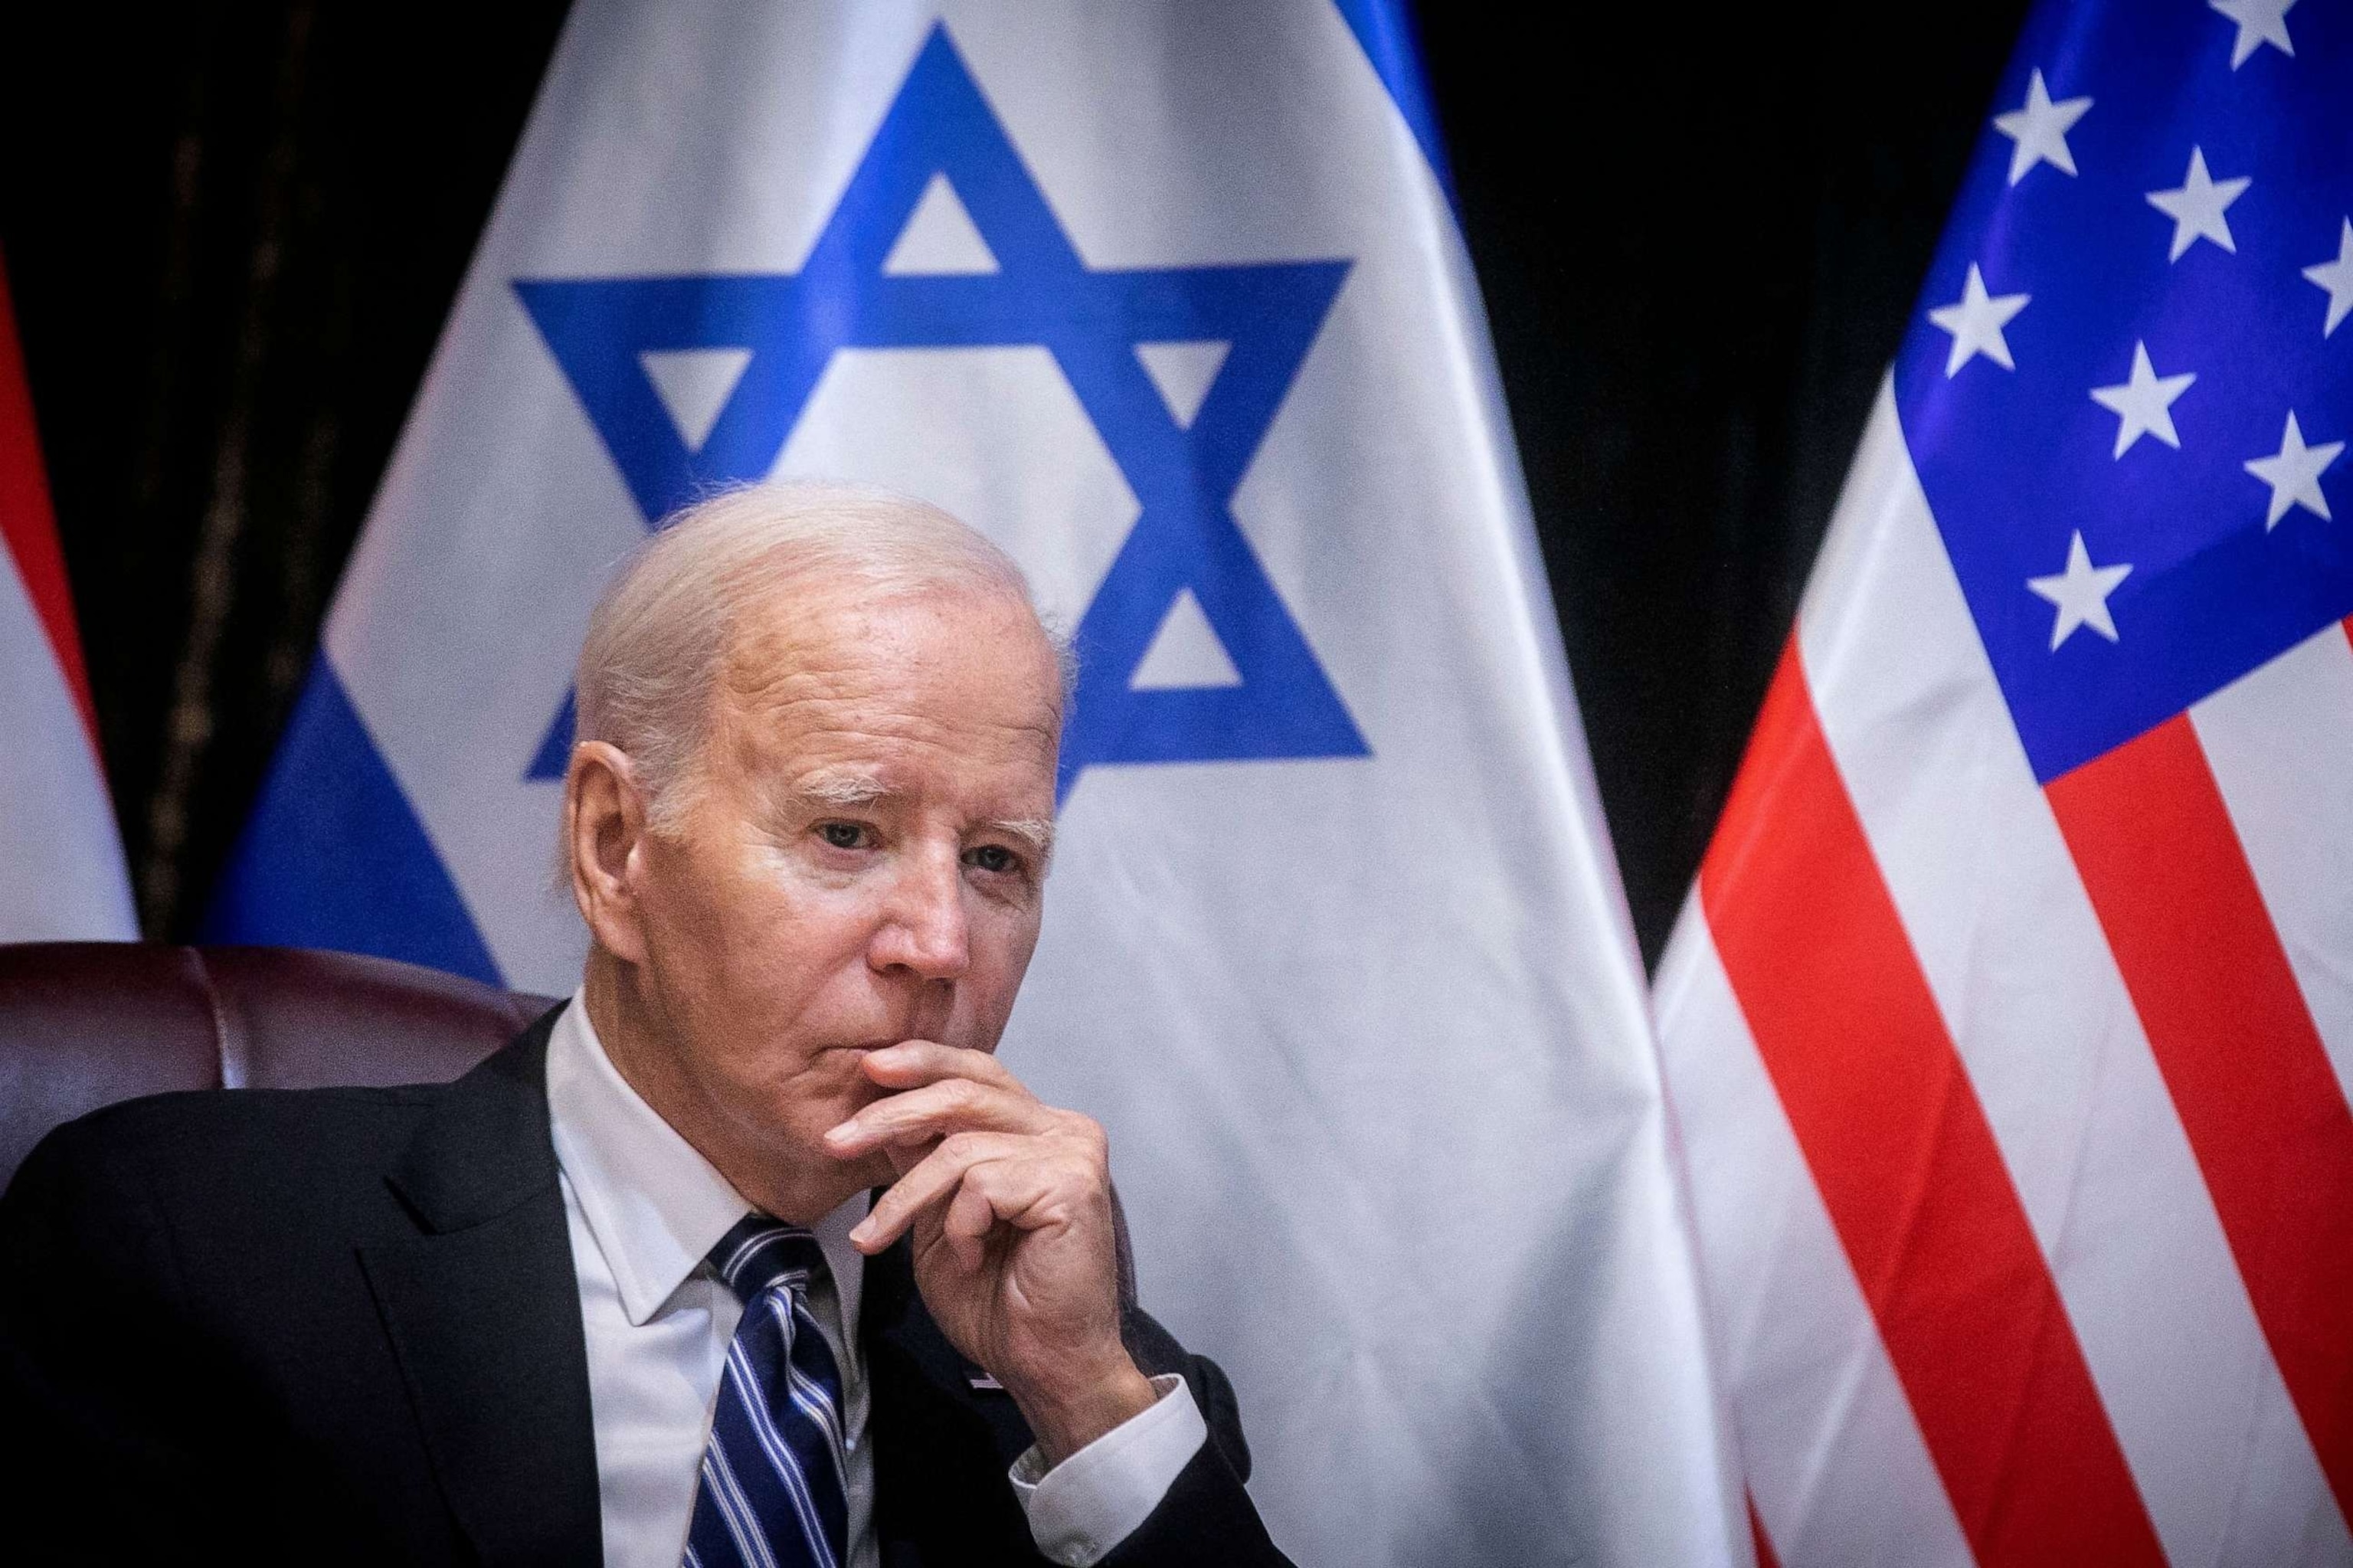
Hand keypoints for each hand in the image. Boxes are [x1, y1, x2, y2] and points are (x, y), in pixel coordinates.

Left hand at [826, 1042, 1156, 1463]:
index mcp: (1039, 1128)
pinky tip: (970, 1258)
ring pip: (963, 1146)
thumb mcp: (942, 1215)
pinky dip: (959, 1225)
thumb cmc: (997, 1298)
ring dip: (906, 1198)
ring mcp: (1074, 1152)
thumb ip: (925, 1160)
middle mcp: (1064, 1129)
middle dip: (891, 1115)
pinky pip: (982, 1184)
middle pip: (966, 1093)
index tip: (867, 1068)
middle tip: (836, 1143)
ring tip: (879, 1238)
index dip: (923, 1062)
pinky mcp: (1072, 1184)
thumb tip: (882, 1108)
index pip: (978, 1073)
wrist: (1042, 1362)